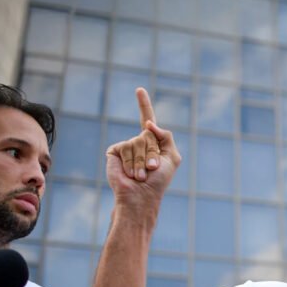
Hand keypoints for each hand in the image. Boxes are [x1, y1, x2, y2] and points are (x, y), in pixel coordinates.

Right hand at [105, 88, 181, 211]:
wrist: (142, 196)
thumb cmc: (158, 181)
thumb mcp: (172, 157)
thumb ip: (166, 136)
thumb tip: (148, 124)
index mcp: (151, 143)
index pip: (147, 119)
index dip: (144, 104)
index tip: (139, 90)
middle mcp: (137, 142)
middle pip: (148, 134)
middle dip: (153, 152)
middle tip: (151, 169)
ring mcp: (125, 146)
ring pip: (137, 142)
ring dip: (142, 161)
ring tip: (140, 175)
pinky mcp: (114, 152)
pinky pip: (125, 148)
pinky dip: (131, 162)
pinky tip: (130, 174)